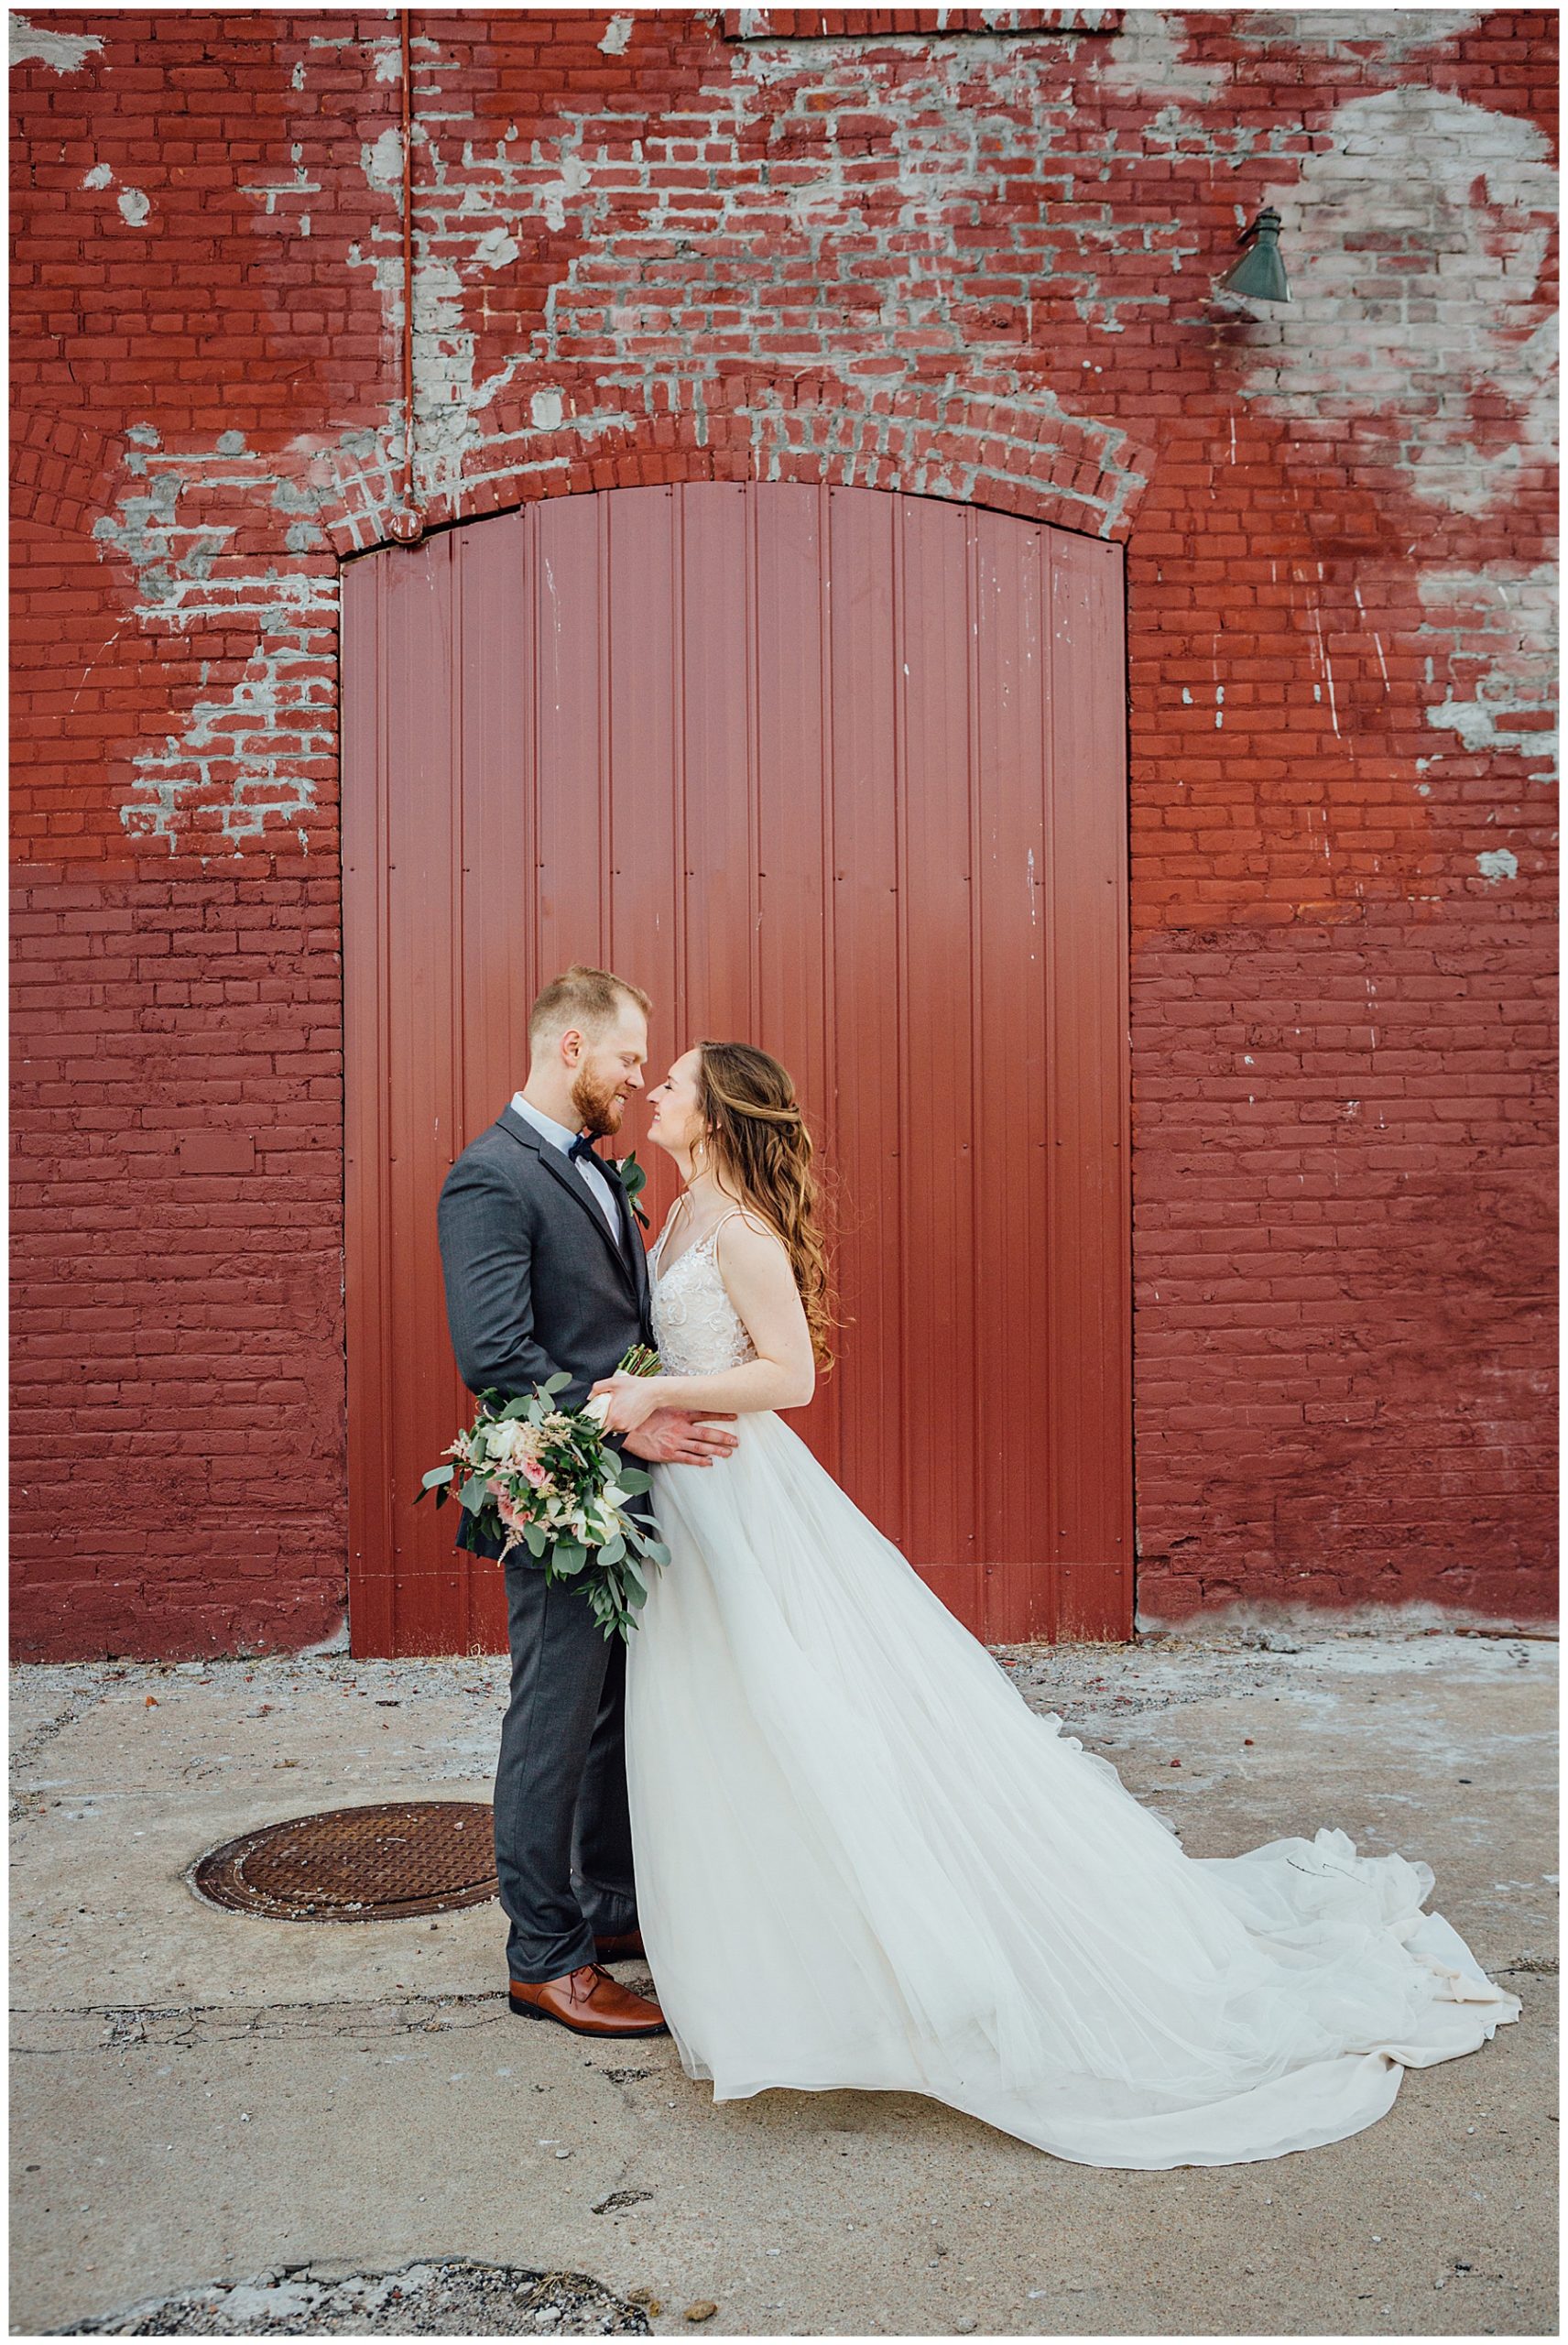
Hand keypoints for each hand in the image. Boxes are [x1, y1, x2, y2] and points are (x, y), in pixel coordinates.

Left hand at [586, 1369, 663, 1435]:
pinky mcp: (632, 1427)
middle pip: (603, 1429)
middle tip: (602, 1410)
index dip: (591, 1427)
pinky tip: (622, 1410)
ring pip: (612, 1428)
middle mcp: (620, 1425)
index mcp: (613, 1417)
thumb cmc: (635, 1387)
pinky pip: (620, 1427)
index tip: (589, 1421)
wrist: (654, 1392)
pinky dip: (618, 1421)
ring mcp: (627, 1427)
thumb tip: (589, 1396)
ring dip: (610, 1421)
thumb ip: (598, 1388)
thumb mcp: (614, 1382)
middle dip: (600, 1422)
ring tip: (615, 1408)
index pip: (596, 1430)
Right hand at [621, 1408, 740, 1466]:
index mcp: (679, 1413)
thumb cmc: (640, 1415)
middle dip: (724, 1437)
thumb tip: (681, 1392)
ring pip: (701, 1447)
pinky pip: (687, 1458)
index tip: (735, 1415)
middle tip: (736, 1441)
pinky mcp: (668, 1454)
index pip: (705, 1412)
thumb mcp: (658, 1402)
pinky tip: (709, 1462)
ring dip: (716, 1449)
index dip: (721, 1414)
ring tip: (728, 1452)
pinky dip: (700, 1461)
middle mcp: (680, 1428)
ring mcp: (675, 1442)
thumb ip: (671, 1399)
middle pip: (708, 1433)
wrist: (625, 1429)